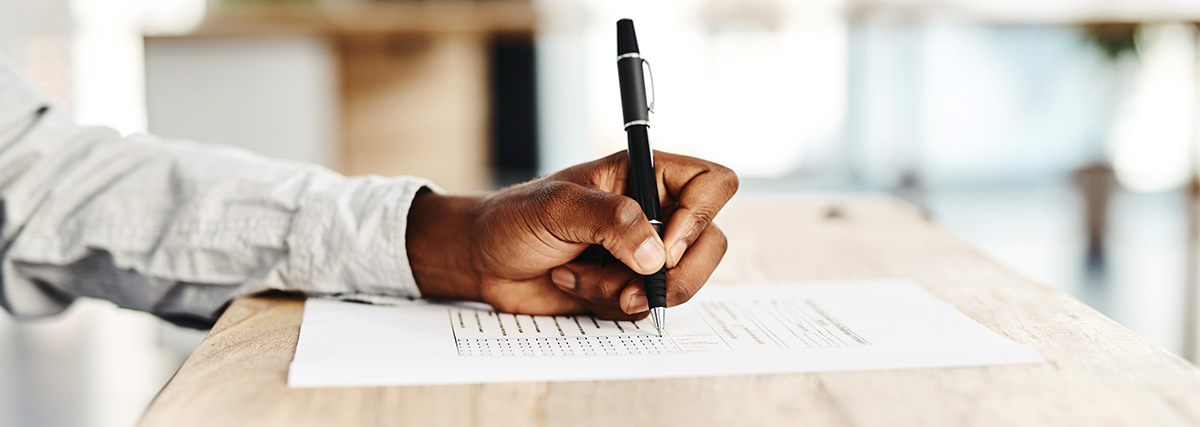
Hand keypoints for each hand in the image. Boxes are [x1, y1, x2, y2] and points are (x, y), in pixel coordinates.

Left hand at [406, 151, 737, 319]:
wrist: (482, 260)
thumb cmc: (513, 218)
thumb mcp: (557, 207)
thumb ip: (610, 221)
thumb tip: (655, 254)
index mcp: (644, 175)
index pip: (711, 184)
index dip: (700, 215)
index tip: (664, 244)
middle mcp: (653, 212)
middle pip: (710, 242)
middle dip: (676, 273)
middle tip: (635, 283)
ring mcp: (643, 253)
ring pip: (681, 283)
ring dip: (629, 291)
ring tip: (581, 277)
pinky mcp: (629, 287)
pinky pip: (646, 308)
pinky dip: (610, 304)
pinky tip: (574, 284)